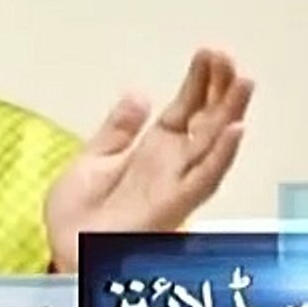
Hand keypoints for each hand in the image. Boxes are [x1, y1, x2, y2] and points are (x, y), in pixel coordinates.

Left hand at [44, 49, 253, 272]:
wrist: (63, 253)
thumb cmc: (79, 218)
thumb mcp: (93, 159)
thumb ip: (118, 130)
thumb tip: (138, 93)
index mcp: (153, 153)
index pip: (184, 110)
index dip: (198, 82)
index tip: (209, 53)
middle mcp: (171, 167)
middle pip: (205, 121)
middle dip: (219, 89)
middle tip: (228, 56)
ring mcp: (175, 186)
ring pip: (212, 144)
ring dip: (230, 114)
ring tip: (244, 81)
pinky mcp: (173, 208)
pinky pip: (204, 180)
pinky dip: (221, 156)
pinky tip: (236, 131)